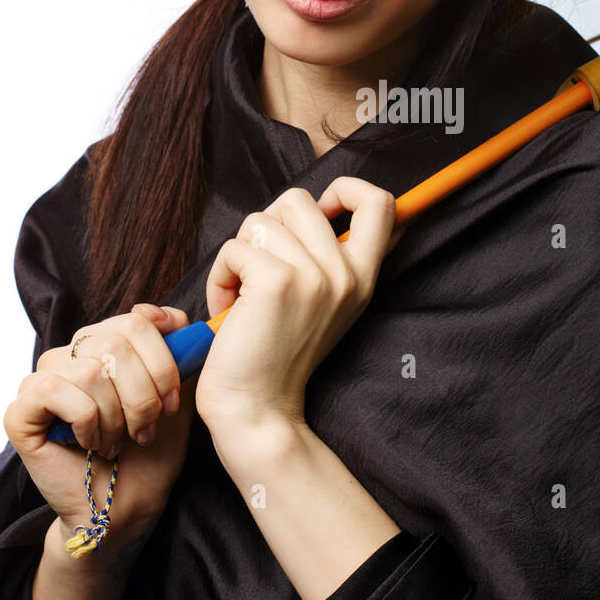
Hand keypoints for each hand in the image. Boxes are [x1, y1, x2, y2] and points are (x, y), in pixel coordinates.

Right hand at [5, 304, 196, 533]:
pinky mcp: (20, 410)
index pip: (136, 320)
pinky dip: (85, 422)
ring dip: (115, 416)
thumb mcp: (176, 393)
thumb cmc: (151, 452)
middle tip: (146, 429)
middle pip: (115, 343)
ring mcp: (41, 381)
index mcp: (105, 344)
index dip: (162, 362)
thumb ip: (175, 349)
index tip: (172, 402)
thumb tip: (164, 313)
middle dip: (143, 394)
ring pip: (90, 370)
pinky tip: (90, 443)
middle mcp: (70, 355)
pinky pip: (56, 391)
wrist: (127, 506)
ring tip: (117, 440)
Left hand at [195, 177, 402, 435]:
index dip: (345, 189)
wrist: (257, 410)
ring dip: (238, 256)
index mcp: (361, 276)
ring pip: (259, 221)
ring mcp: (314, 276)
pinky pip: (234, 248)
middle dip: (266, 228)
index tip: (320, 212)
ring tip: (242, 297)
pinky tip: (228, 307)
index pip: (379, 202)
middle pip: (298, 199)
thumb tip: (318, 208)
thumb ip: (327, 258)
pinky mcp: (276, 281)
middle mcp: (345, 273)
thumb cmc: (276, 354)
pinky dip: (220, 275)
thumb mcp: (323, 304)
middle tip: (260, 271)